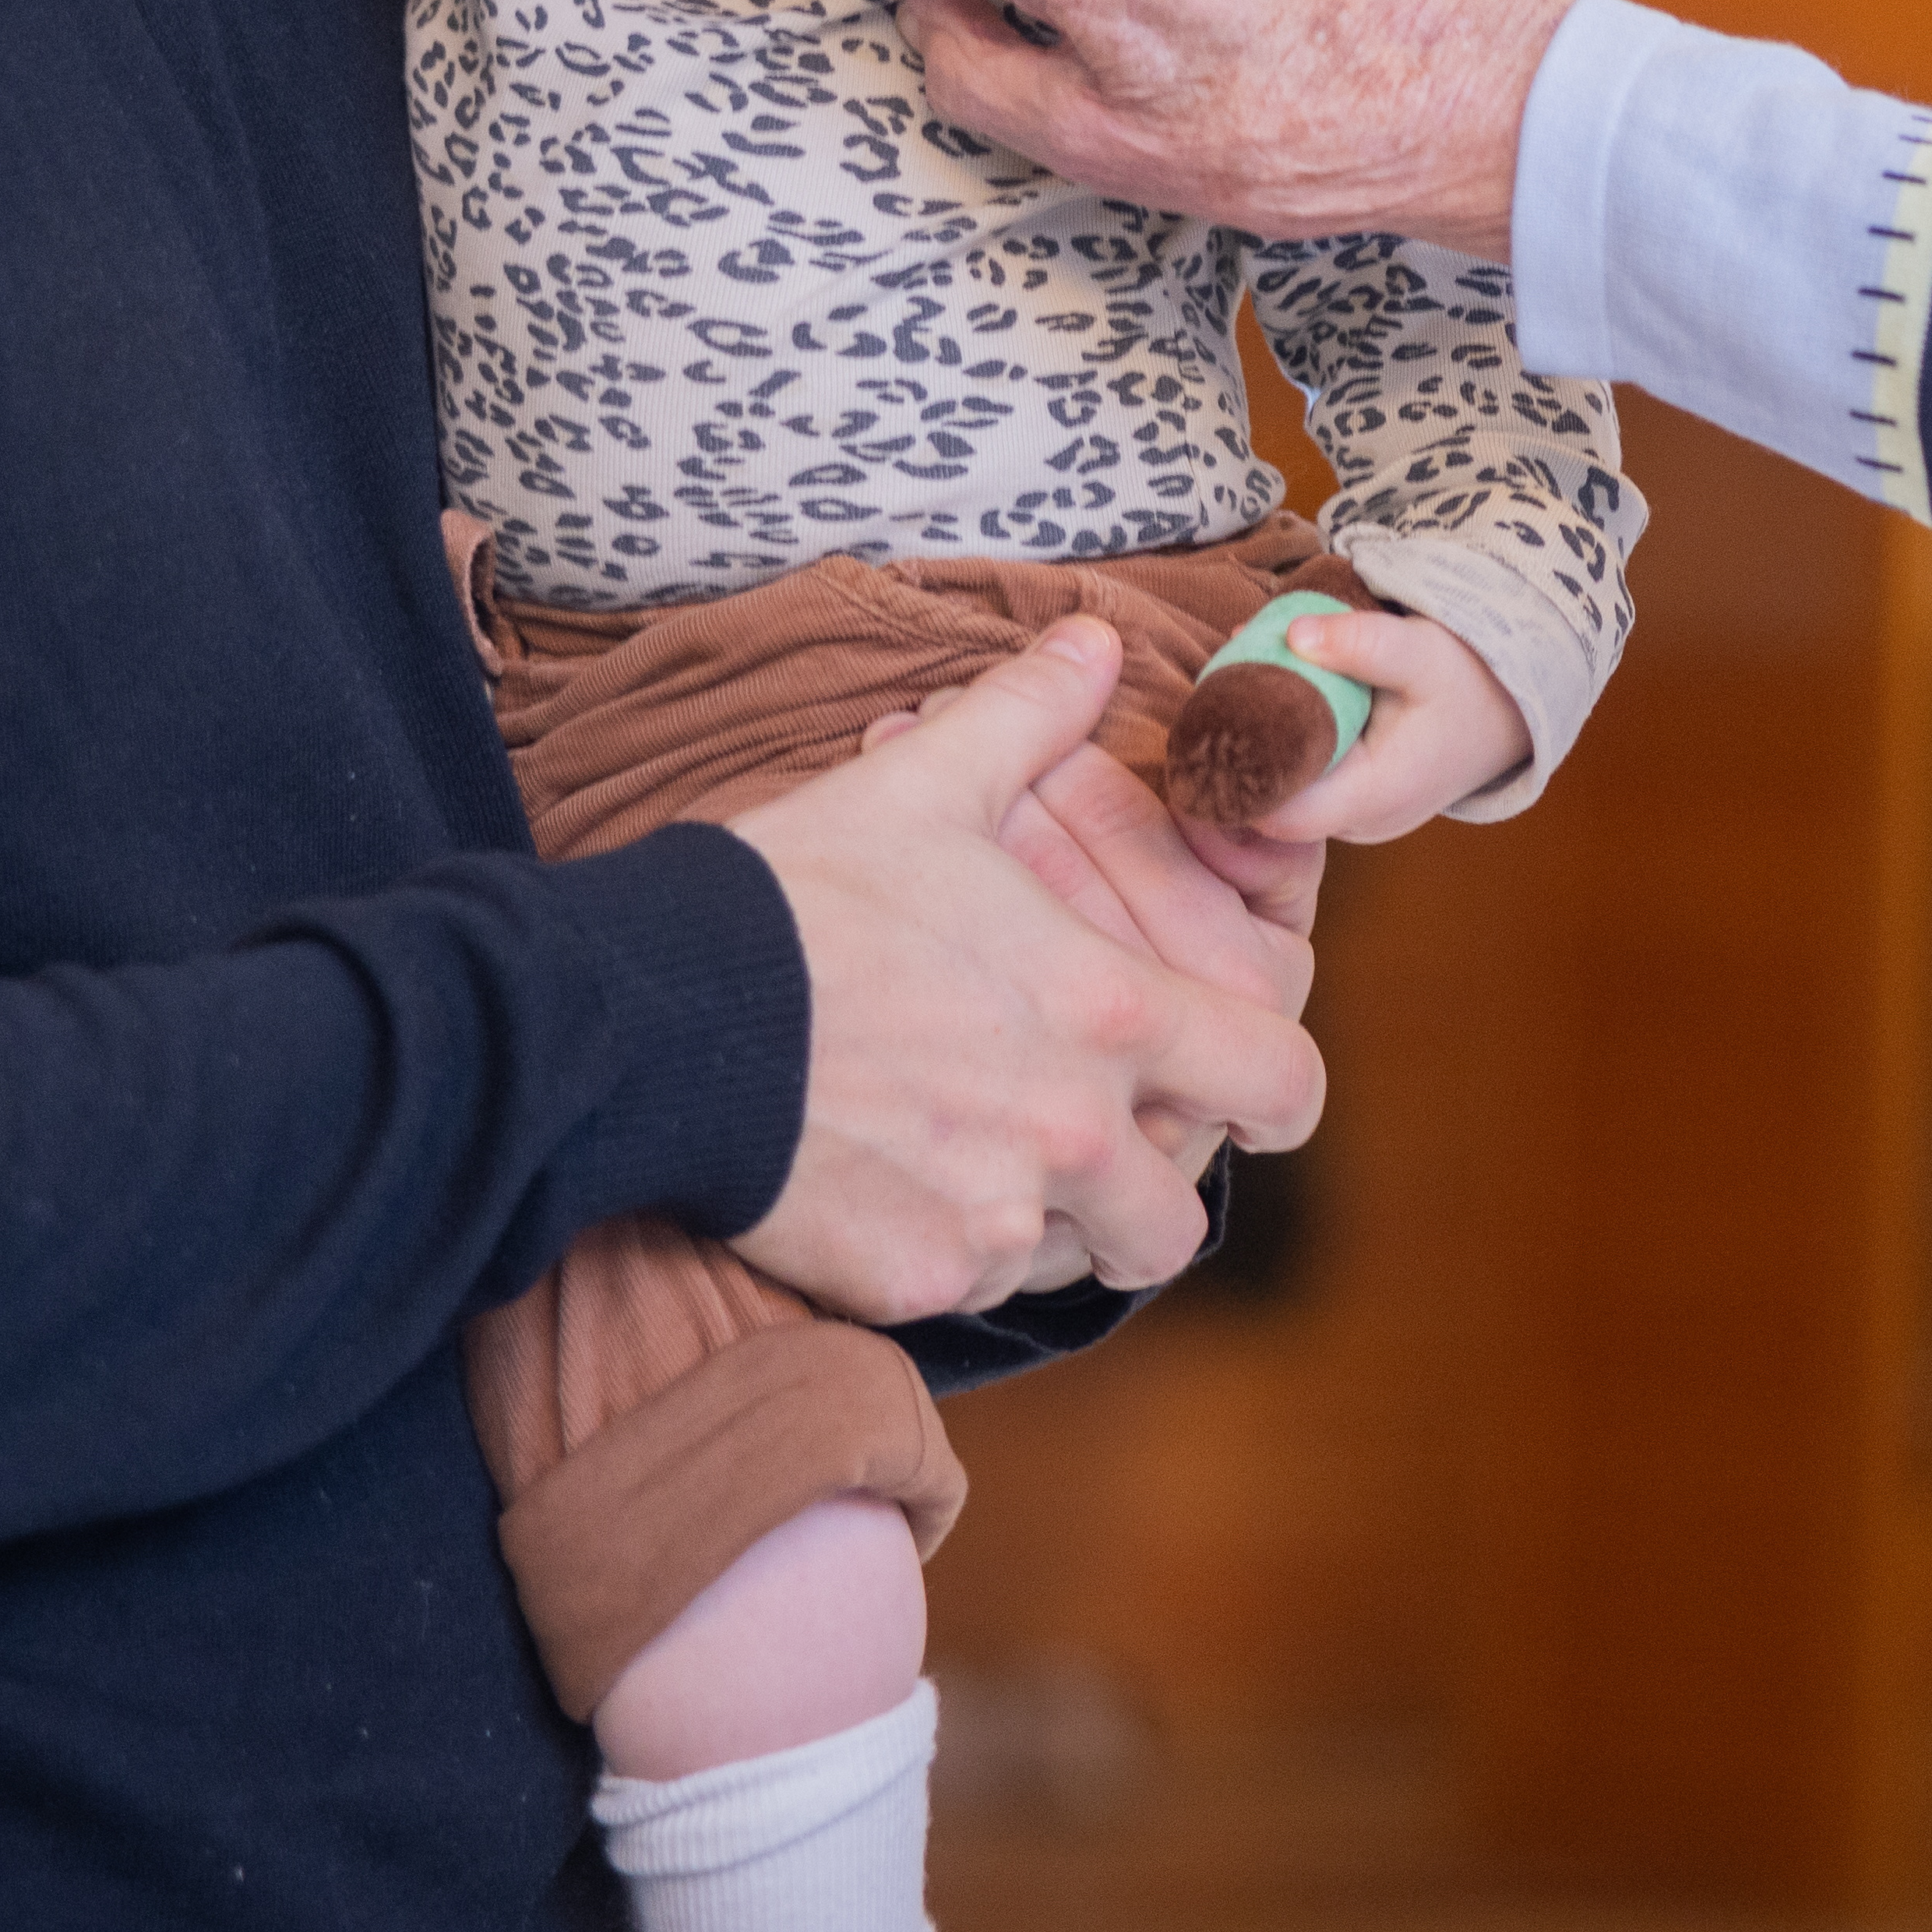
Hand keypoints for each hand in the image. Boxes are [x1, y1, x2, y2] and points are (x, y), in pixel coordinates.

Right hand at [719, 622, 1326, 1323]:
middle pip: (1178, 1218)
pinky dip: (956, 1253)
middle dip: (1152, 1186)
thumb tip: (1097, 641)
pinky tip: (905, 1185)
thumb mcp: (925, 783)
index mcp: (1106, 1012)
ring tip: (993, 1158)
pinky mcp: (914, 1282)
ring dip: (1058, 1226)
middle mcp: (1073, 1133)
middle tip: (1099, 1146)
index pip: (1280, 1081)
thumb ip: (1031, 715)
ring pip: (1080, 1261)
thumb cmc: (800, 891)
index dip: (1277, 1091)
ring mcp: (995, 1220)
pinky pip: (974, 1290)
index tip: (1248, 1090)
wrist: (651, 1013)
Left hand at [1239, 606, 1527, 869]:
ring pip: (1287, 793)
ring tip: (1243, 681)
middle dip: (1242, 749)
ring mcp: (1357, 821)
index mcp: (1373, 796)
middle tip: (1219, 685)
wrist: (1512, 711)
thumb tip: (1292, 635)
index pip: (1275, 812)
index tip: (1212, 720)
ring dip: (1264, 745)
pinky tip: (1276, 698)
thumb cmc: (1470, 682)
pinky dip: (1288, 747)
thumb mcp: (1424, 651)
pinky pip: (1307, 784)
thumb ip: (1360, 643)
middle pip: (1273, 802)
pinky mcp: (1356, 807)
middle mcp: (1360, 824)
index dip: (1235, 775)